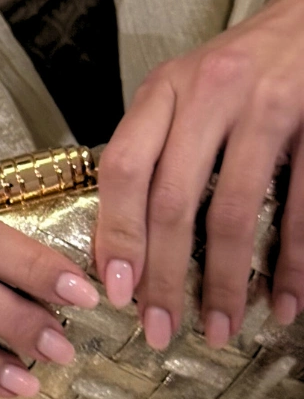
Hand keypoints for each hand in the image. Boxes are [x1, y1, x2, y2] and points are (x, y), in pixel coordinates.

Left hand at [95, 0, 303, 350]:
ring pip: (237, 210)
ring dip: (228, 281)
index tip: (114, 291)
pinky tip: (284, 303)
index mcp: (165, 89)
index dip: (115, 232)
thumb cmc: (237, 66)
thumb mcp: (182, 88)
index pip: (123, 165)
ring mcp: (265, 109)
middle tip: (161, 331)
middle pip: (174, 199)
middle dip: (165, 276)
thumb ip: (153, 145)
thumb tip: (120, 239)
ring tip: (222, 329)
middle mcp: (208, 94)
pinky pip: (301, 207)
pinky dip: (292, 264)